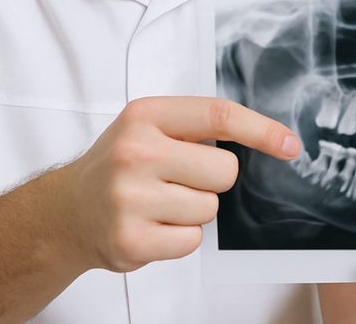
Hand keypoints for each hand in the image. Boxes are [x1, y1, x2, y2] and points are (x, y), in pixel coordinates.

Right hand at [53, 96, 299, 272]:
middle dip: (213, 180)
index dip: (262, 130)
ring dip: (195, 210)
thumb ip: (197, 126)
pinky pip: (192, 240)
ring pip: (210, 208)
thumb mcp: (148, 126)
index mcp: (145, 115)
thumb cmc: (120, 165)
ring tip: (160, 203)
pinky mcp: (130, 240)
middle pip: (225, 170)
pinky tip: (153, 225)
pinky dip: (180, 238)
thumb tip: (270, 140)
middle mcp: (135, 152)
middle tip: (179, 179)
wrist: (66, 212)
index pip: (219, 115)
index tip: (290, 145)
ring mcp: (130, 198)